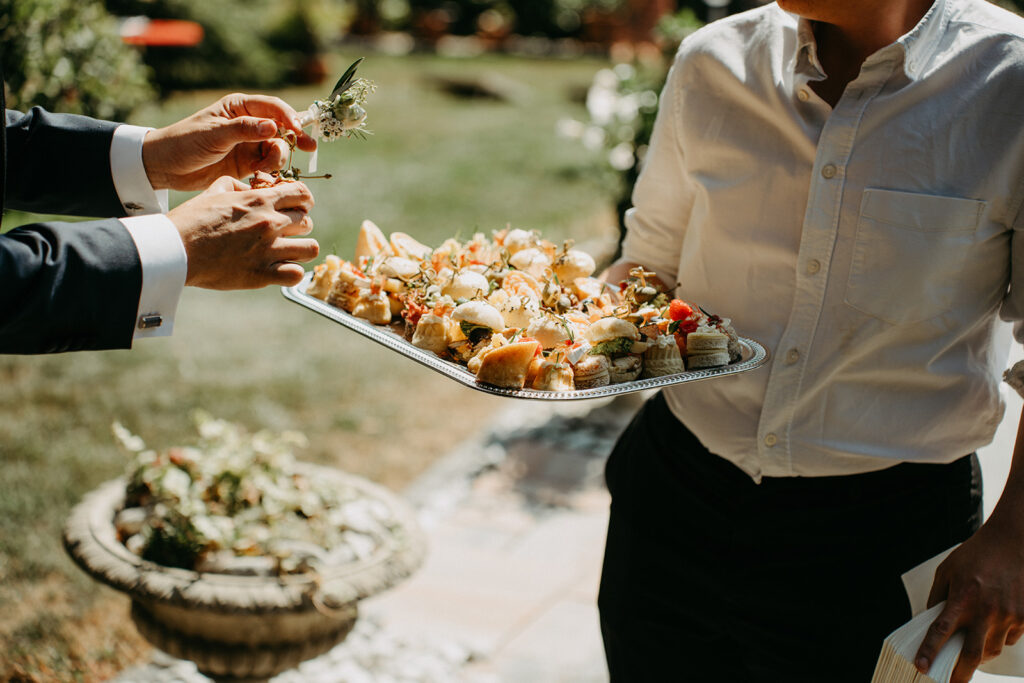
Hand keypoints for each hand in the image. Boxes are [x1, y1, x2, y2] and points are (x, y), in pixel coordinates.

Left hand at [142, 94, 317, 190]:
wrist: (166, 167)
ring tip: (263, 170)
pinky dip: (270, 172)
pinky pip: (269, 166)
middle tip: (308, 149)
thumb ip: (243, 130)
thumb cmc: (184, 142)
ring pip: (278, 149)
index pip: (274, 107)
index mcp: (240, 108)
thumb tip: (274, 126)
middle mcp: (249, 124)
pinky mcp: (248, 164)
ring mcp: (249, 144)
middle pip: (282, 129)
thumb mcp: (213, 134)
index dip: (290, 118)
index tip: (299, 132)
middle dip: (294, 139)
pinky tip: (261, 178)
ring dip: (278, 160)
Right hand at [167, 176, 317, 288]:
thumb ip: (238, 185)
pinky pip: (296, 274)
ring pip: (311, 248)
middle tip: (283, 233)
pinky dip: (291, 273)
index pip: (302, 193)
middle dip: (298, 226)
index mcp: (259, 200)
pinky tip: (279, 271)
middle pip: (307, 221)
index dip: (303, 200)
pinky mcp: (262, 274)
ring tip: (286, 253)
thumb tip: (252, 188)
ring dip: (300, 250)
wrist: (175, 249)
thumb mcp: (214, 191)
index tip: (295, 208)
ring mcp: (268, 249)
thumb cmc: (191, 220)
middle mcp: (269, 223)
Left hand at [915, 512, 1023, 681]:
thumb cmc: (975, 555)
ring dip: (981, 654)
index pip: (940, 632)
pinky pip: (1010, 639)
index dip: (929, 652)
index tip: (921, 668)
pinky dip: (1000, 638)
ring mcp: (1008, 615)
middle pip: (971, 654)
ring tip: (973, 647)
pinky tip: (995, 625)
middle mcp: (985, 610)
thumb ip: (938, 597)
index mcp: (961, 598)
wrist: (1013, 541)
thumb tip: (930, 622)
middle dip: (960, 673)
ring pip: (993, 649)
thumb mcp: (947, 571)